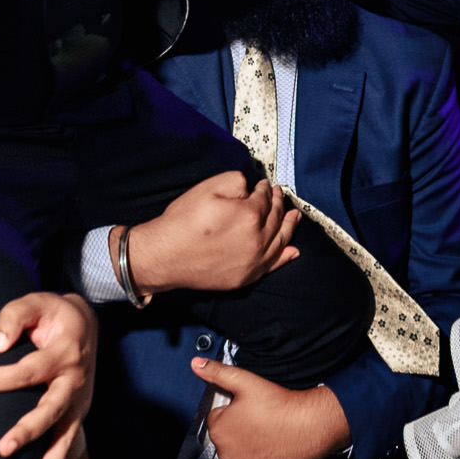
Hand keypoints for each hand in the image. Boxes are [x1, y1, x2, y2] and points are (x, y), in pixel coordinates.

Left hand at [0, 292, 97, 458]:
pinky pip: (71, 447)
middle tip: (3, 449)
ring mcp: (79, 403)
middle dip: (29, 431)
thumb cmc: (55, 314)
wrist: (88, 324)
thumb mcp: (37, 302)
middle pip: (51, 410)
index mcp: (64, 353)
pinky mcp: (77, 416)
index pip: (28, 370)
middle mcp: (74, 382)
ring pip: (66, 438)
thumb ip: (13, 317)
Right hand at [127, 172, 300, 293]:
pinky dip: (284, 257)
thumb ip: (236, 180)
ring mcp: (252, 262)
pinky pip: (272, 266)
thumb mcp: (208, 188)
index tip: (264, 184)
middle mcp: (257, 241)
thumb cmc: (183, 221)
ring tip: (295, 216)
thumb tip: (250, 186)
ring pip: (279, 241)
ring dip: (288, 226)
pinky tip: (293, 251)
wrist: (165, 256)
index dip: (264, 188)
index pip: (264, 198)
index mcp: (249, 216)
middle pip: (275, 218)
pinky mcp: (245, 278)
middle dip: (278, 203)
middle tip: (279, 194)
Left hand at [190, 359, 351, 458]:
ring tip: (267, 436)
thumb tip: (196, 363)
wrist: (309, 427)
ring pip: (238, 458)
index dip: (234, 412)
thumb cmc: (279, 405)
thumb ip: (217, 372)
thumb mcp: (245, 381)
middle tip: (260, 422)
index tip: (250, 409)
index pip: (219, 419)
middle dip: (239, 431)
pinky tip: (271, 452)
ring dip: (247, 450)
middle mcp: (225, 454)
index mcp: (218, 429)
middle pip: (227, 440)